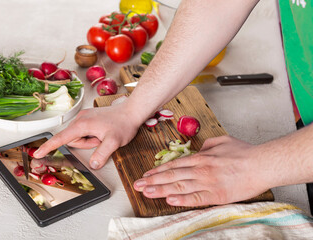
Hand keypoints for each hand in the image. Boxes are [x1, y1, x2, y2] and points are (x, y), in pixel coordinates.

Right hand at [34, 104, 140, 168]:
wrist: (131, 112)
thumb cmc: (123, 123)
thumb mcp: (114, 142)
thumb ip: (102, 154)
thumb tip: (93, 164)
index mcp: (82, 124)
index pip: (61, 138)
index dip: (48, 146)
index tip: (37, 152)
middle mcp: (81, 119)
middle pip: (72, 140)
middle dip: (85, 145)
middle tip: (100, 141)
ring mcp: (84, 118)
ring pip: (78, 137)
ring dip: (89, 141)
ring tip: (102, 136)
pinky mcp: (88, 119)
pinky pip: (83, 132)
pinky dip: (91, 136)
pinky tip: (102, 133)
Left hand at [133, 136, 270, 206]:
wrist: (262, 164)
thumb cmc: (244, 152)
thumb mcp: (222, 141)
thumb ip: (207, 145)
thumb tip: (198, 149)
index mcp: (201, 157)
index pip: (174, 165)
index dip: (158, 171)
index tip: (146, 175)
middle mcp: (200, 170)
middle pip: (172, 176)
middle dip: (152, 181)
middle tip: (137, 185)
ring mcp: (207, 183)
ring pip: (179, 187)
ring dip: (161, 190)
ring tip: (146, 193)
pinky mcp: (217, 195)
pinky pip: (196, 198)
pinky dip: (181, 200)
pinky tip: (169, 201)